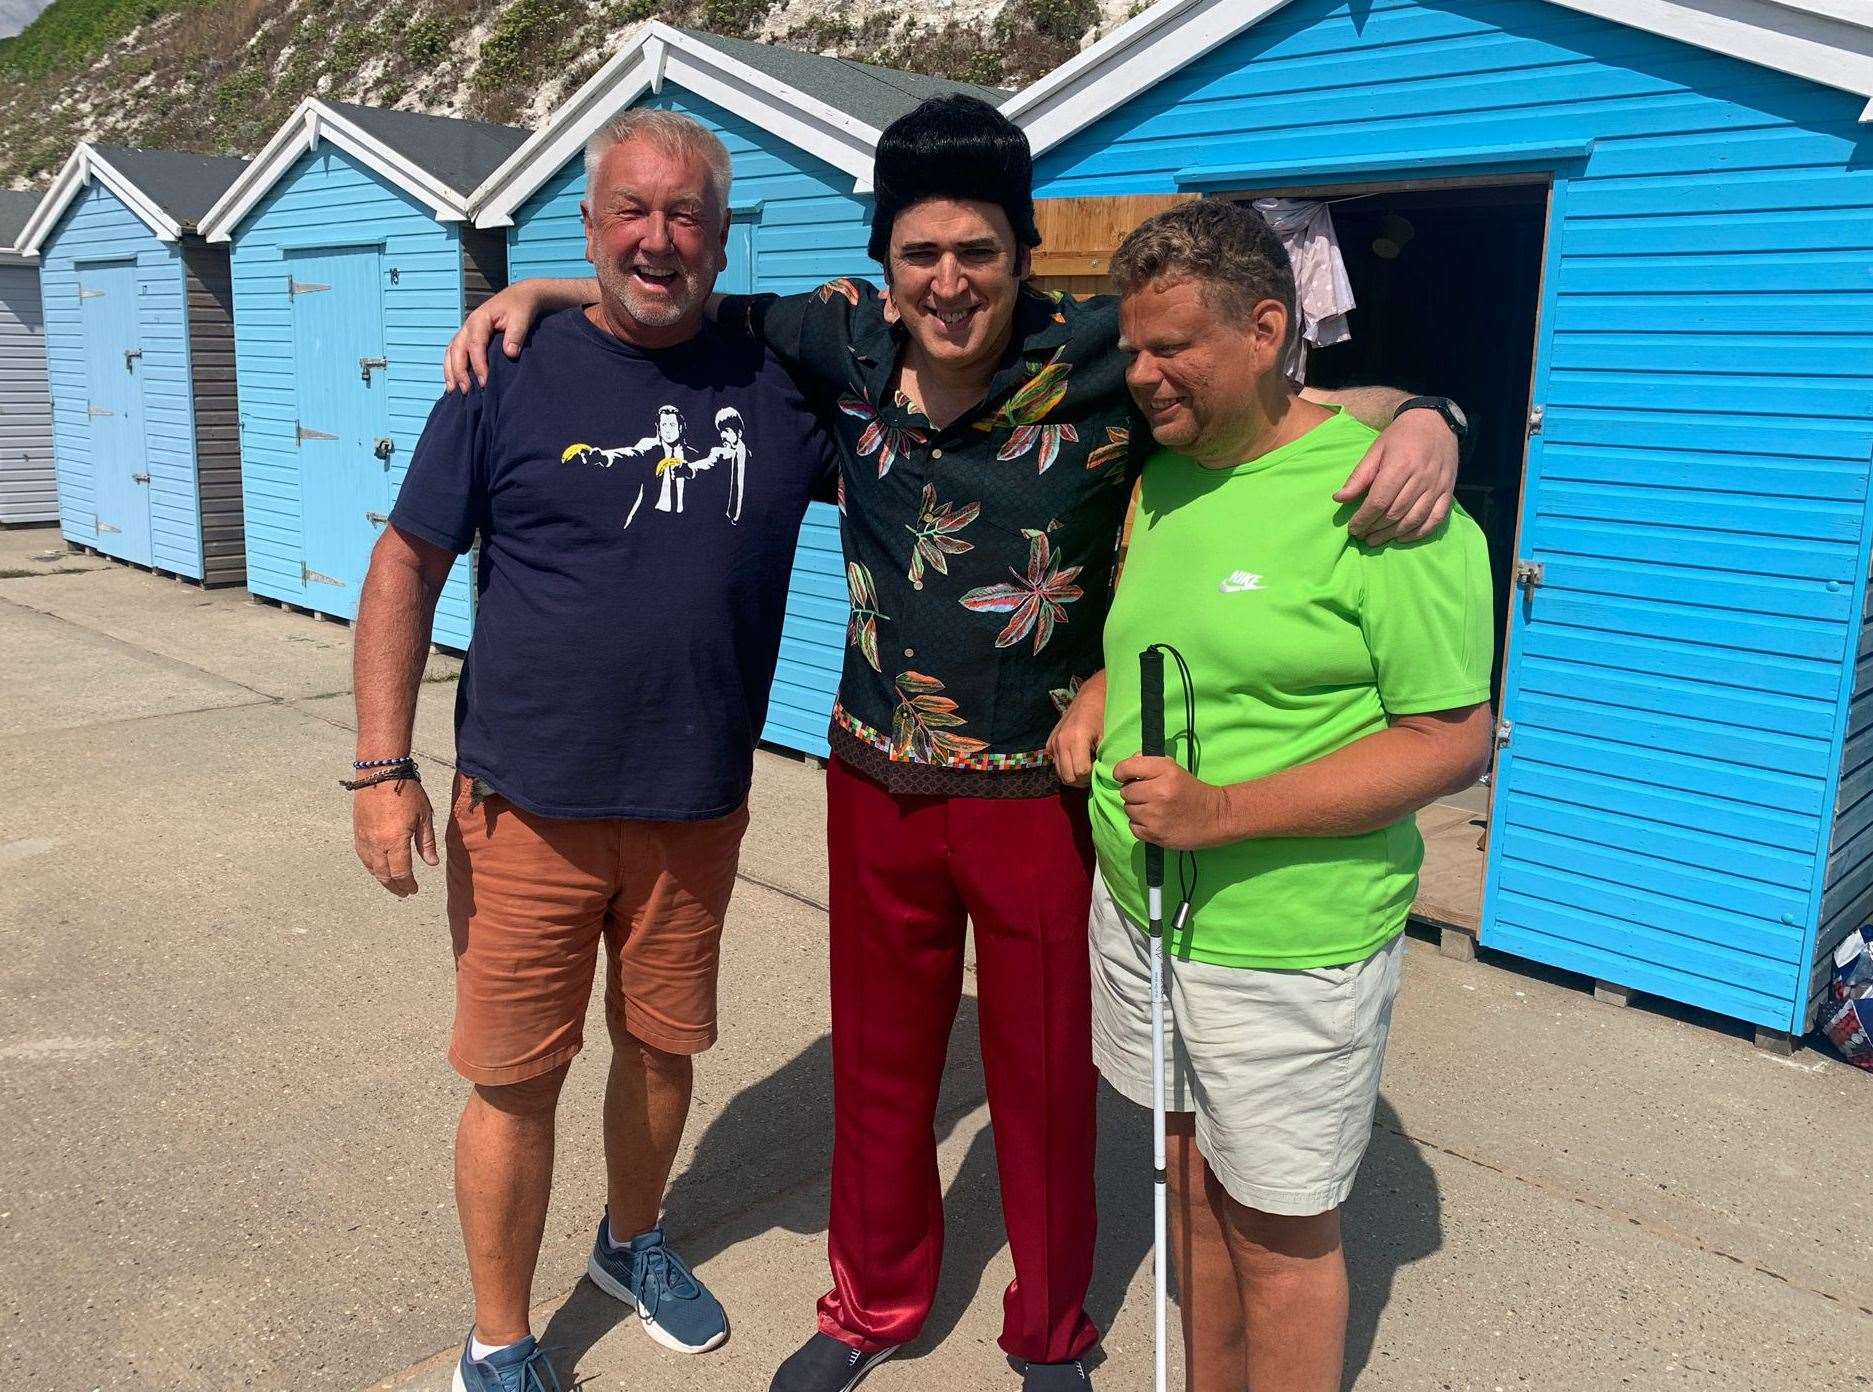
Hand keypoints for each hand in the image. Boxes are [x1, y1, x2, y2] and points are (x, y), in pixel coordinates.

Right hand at [353, 776, 437, 896]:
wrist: (380, 773)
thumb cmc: (406, 792)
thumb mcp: (424, 816)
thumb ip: (426, 843)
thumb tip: (431, 864)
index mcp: (395, 841)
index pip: (401, 872)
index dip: (408, 884)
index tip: (414, 889)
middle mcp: (376, 844)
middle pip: (384, 874)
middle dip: (395, 886)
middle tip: (404, 893)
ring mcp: (364, 839)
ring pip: (371, 868)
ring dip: (382, 879)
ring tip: (392, 885)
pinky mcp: (357, 832)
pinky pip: (363, 857)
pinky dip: (371, 867)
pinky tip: (377, 869)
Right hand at [443, 282, 556, 391]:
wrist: (519, 298)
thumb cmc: (521, 308)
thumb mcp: (522, 318)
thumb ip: (515, 335)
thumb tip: (509, 353)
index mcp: (480, 320)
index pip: (475, 345)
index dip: (478, 365)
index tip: (484, 382)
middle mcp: (468, 325)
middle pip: (457, 350)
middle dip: (459, 372)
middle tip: (466, 391)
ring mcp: (466, 331)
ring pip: (451, 352)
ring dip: (451, 371)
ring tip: (453, 391)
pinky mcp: (468, 337)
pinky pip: (453, 352)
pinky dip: (451, 367)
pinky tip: (453, 382)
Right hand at [1046, 670, 1106, 787]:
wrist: (1091, 696)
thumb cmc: (1104, 714)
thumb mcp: (1108, 736)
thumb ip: (1104, 757)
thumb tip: (1104, 776)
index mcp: (1076, 738)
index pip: (1080, 772)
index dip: (1092, 775)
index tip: (1100, 769)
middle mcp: (1060, 742)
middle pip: (1067, 777)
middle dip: (1081, 779)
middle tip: (1093, 772)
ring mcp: (1053, 742)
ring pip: (1060, 773)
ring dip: (1073, 774)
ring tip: (1086, 765)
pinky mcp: (1050, 743)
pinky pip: (1056, 763)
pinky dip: (1066, 765)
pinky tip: (1077, 757)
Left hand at [1113, 755, 1231, 850]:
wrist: (1216, 817)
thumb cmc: (1192, 790)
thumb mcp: (1174, 769)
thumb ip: (1148, 763)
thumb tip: (1124, 769)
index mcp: (1165, 770)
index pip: (1126, 768)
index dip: (1121, 772)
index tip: (1125, 776)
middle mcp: (1159, 792)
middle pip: (1125, 792)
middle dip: (1133, 793)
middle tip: (1148, 795)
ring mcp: (1156, 815)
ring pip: (1128, 809)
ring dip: (1137, 809)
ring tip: (1154, 809)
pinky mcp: (1155, 834)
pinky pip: (1133, 826)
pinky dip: (1141, 825)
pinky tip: (1155, 821)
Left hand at [1334, 407, 1457, 544]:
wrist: (1436, 422)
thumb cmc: (1401, 436)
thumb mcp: (1376, 450)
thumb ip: (1359, 476)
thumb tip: (1339, 499)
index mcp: (1400, 465)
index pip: (1379, 501)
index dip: (1364, 518)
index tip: (1353, 528)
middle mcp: (1421, 478)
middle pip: (1395, 513)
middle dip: (1375, 528)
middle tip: (1362, 536)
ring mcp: (1437, 486)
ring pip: (1414, 519)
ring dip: (1393, 534)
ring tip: (1376, 540)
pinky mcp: (1448, 491)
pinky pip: (1436, 519)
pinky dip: (1419, 533)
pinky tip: (1402, 538)